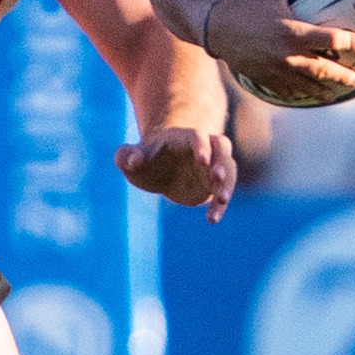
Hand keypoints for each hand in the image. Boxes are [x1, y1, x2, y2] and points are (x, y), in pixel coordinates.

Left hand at [116, 125, 237, 221]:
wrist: (161, 167)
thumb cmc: (146, 158)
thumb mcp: (130, 158)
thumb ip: (126, 156)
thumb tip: (134, 160)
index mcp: (184, 137)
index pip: (198, 136)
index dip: (202, 146)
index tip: (202, 160)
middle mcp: (204, 148)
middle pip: (222, 146)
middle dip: (222, 161)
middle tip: (218, 178)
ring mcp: (212, 165)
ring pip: (229, 169)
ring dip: (228, 183)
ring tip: (220, 200)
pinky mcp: (214, 184)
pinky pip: (224, 191)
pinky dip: (221, 205)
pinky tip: (212, 219)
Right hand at [201, 0, 354, 97]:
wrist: (216, 28)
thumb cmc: (246, 4)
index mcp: (294, 31)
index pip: (333, 39)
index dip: (353, 42)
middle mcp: (289, 54)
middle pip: (326, 69)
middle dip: (344, 76)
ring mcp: (277, 70)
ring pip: (308, 86)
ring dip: (324, 91)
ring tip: (335, 95)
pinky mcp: (266, 79)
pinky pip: (287, 92)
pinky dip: (299, 94)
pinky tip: (306, 96)